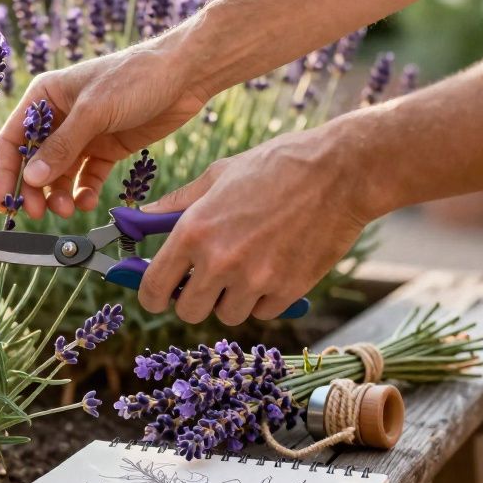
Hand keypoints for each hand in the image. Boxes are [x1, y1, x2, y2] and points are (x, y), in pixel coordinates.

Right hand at [0, 39, 209, 219]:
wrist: (185, 74)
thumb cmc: (135, 77)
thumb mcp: (94, 111)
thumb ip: (62, 147)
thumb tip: (31, 178)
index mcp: (44, 98)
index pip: (12, 140)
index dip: (6, 173)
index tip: (7, 203)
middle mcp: (59, 117)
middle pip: (34, 162)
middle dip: (35, 190)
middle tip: (39, 213)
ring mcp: (82, 134)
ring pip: (60, 174)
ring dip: (59, 195)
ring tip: (68, 210)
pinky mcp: (106, 148)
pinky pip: (87, 177)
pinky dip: (84, 192)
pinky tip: (87, 202)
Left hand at [137, 126, 374, 325]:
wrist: (340, 172)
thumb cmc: (276, 166)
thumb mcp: (218, 176)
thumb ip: (177, 203)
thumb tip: (143, 216)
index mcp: (194, 231)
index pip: (154, 288)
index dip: (151, 296)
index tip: (157, 295)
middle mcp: (219, 261)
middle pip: (188, 311)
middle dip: (192, 300)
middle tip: (204, 281)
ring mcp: (255, 279)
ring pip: (226, 315)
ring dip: (231, 299)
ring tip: (246, 267)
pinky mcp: (288, 291)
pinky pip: (262, 313)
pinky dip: (264, 299)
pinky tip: (274, 268)